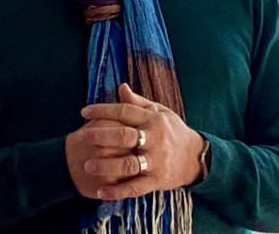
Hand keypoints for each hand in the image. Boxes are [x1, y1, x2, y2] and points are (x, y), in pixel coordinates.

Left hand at [79, 83, 203, 200]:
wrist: (195, 157)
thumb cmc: (172, 131)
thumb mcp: (160, 112)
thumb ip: (138, 102)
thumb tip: (120, 87)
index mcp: (153, 119)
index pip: (125, 111)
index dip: (103, 110)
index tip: (83, 113)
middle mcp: (155, 139)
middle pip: (125, 136)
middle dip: (101, 136)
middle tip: (82, 137)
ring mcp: (156, 161)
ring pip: (129, 164)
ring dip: (107, 165)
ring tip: (87, 165)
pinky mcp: (157, 181)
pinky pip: (135, 188)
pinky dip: (118, 191)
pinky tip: (101, 192)